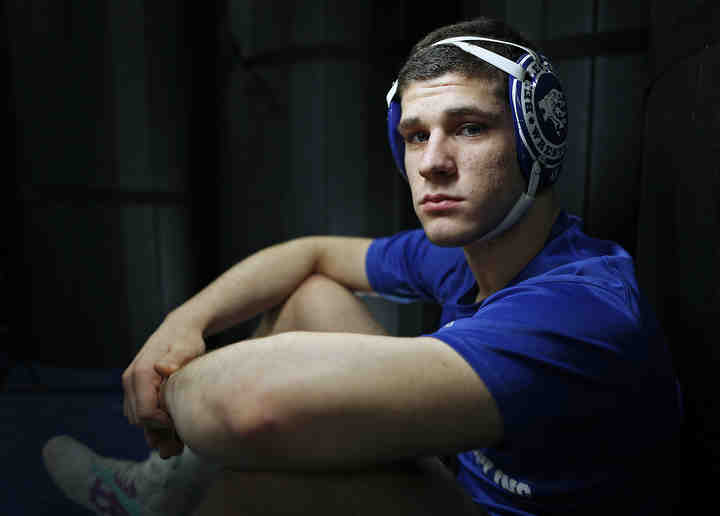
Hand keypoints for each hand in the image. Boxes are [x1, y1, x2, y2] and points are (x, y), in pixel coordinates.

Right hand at [121, 312, 205, 450]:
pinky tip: (173, 433)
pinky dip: (154, 425)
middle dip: (158, 434)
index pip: (144, 413)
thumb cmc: (185, 339)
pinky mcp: (137, 391)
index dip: (162, 424)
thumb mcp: (186, 347)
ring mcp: (132, 387)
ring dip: (155, 433)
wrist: (179, 329)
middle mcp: (130, 382)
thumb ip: (176, 358)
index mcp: (140, 374)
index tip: (182, 423)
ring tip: (177, 445)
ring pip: (138, 421)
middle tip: (180, 445)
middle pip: (139, 421)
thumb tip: (162, 368)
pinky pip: (140, 414)